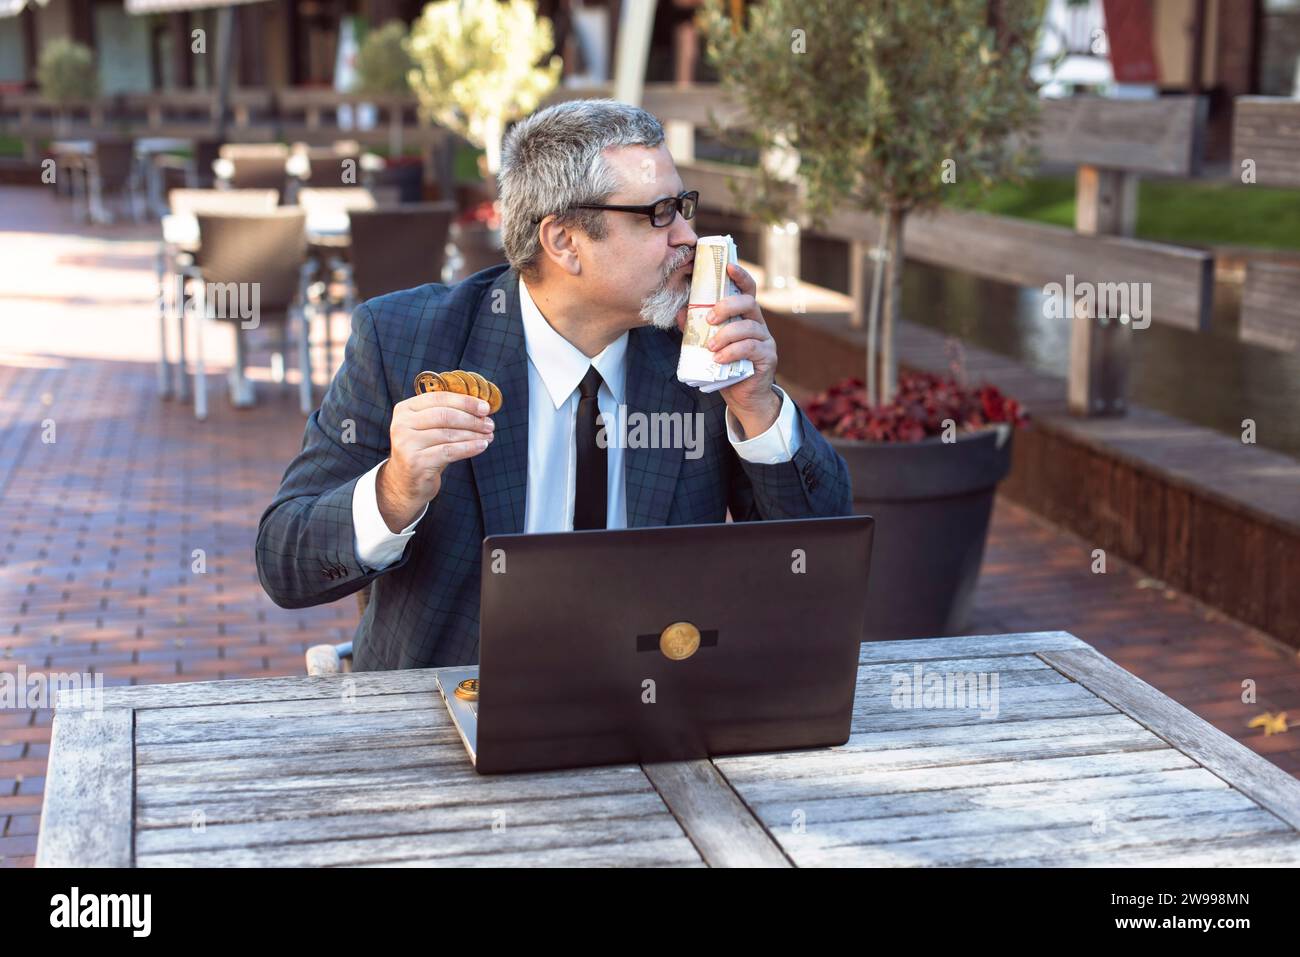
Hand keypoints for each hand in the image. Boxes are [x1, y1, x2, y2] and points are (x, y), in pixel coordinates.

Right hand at [376, 391, 494, 531]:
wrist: (406, 483)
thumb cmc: (425, 451)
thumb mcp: (430, 428)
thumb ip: (448, 414)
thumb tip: (482, 408)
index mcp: (405, 409)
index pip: (439, 398)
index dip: (465, 401)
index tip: (485, 407)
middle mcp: (401, 424)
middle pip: (445, 415)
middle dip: (472, 419)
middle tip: (490, 424)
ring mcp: (406, 443)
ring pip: (448, 434)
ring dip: (474, 434)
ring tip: (489, 436)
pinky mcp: (415, 462)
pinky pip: (449, 451)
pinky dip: (469, 448)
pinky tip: (482, 446)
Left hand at [677, 261, 779, 436]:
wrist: (742, 396)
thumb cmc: (725, 366)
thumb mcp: (708, 345)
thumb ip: (696, 328)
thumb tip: (680, 313)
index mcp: (744, 316)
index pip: (746, 289)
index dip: (740, 276)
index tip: (728, 266)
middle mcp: (758, 323)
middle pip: (748, 303)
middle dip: (727, 306)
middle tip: (709, 319)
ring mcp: (765, 339)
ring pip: (748, 327)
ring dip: (726, 335)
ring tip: (710, 347)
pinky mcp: (768, 356)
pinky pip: (750, 348)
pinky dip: (732, 352)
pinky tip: (719, 359)